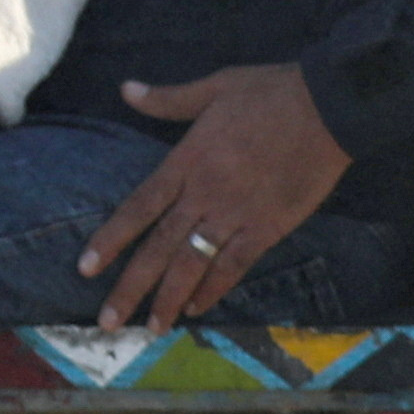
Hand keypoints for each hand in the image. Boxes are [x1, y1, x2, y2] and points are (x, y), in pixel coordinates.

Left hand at [81, 66, 352, 326]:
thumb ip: (168, 99)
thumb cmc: (271, 92)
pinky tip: (197, 308)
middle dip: (131, 287)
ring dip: (169, 299)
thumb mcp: (214, 86)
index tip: (85, 268)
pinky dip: (214, 289)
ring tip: (151, 328)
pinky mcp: (268, 227)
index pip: (139, 207)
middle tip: (108, 322)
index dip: (111, 239)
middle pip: (159, 248)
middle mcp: (205, 193)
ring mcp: (236, 214)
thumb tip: (125, 89)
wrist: (328, 106)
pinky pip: (235, 265)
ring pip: (193, 265)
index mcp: (188, 160)